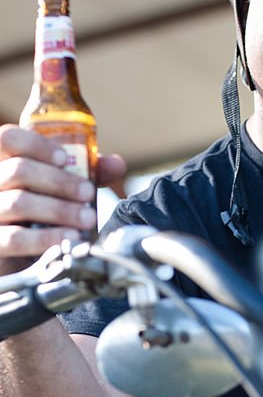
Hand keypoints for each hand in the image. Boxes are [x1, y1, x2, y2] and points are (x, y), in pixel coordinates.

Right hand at [0, 124, 126, 269]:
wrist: (22, 257)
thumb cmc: (41, 213)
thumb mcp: (62, 188)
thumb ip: (86, 173)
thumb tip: (116, 164)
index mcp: (3, 163)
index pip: (8, 138)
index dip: (36, 144)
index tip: (65, 158)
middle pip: (19, 170)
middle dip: (60, 181)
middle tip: (88, 193)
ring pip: (18, 203)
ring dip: (59, 210)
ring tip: (87, 218)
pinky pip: (15, 238)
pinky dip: (45, 238)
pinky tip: (69, 238)